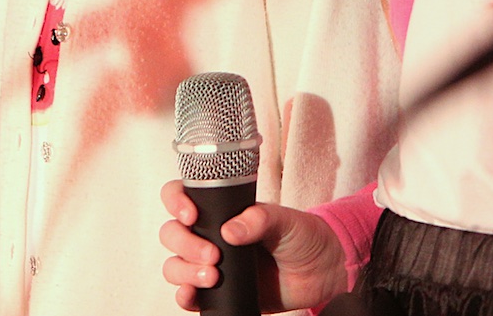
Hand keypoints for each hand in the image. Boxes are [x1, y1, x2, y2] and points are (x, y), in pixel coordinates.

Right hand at [157, 179, 351, 311]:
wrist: (320, 272)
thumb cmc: (302, 236)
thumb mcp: (286, 219)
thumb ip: (260, 219)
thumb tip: (230, 230)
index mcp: (221, 209)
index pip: (182, 196)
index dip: (176, 201)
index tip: (190, 215)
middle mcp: (210, 234)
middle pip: (172, 234)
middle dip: (185, 244)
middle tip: (213, 255)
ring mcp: (211, 263)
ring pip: (174, 264)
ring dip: (184, 271)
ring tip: (213, 276)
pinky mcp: (217, 291)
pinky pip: (188, 294)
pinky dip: (184, 295)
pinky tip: (193, 295)